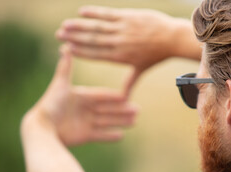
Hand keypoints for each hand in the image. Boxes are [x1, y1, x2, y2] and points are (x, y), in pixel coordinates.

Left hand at [27, 45, 137, 145]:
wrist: (40, 128)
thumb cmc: (49, 105)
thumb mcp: (60, 85)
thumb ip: (66, 68)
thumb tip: (66, 46)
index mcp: (81, 96)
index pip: (102, 96)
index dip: (115, 97)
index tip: (127, 96)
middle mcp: (85, 109)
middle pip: (108, 109)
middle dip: (123, 110)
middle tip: (138, 110)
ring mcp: (85, 123)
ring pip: (107, 122)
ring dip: (121, 121)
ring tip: (135, 121)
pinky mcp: (83, 136)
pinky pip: (100, 135)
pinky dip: (110, 136)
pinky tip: (122, 135)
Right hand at [56, 6, 187, 96]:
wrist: (171, 38)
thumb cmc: (155, 55)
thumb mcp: (141, 69)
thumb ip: (129, 82)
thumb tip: (124, 100)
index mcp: (120, 57)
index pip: (96, 54)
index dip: (80, 51)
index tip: (66, 49)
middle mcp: (119, 43)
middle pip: (92, 41)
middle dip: (74, 38)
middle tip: (58, 35)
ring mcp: (123, 29)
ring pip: (97, 28)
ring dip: (79, 26)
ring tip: (65, 24)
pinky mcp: (128, 16)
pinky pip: (108, 14)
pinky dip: (94, 13)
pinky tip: (82, 11)